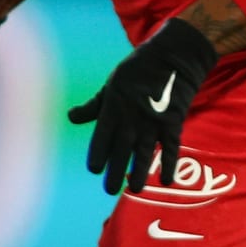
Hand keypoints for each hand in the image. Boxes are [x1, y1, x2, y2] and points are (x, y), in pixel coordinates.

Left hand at [67, 20, 218, 195]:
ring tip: (136, 190)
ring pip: (145, 152)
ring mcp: (154, 120)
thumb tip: (71, 117)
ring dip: (140, 173)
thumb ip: (93, 105)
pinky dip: (170, 163)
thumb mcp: (111, 83)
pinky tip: (167, 180)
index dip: (97, 155)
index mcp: (114, 106)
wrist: (174, 56)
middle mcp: (132, 116)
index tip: (94, 170)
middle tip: (110, 190)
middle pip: (122, 149)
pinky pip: (171, 147)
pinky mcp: (174, 121)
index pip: (102, 137)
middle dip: (115, 171)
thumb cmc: (138, 69)